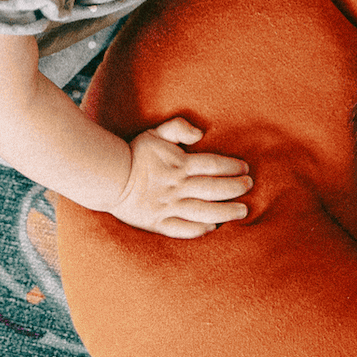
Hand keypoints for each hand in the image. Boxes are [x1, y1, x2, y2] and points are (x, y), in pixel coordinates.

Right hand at [110, 117, 252, 237]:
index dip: (232, 166)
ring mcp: (168, 206)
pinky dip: (199, 229)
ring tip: (242, 211)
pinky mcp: (158, 222)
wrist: (107, 176)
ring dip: (225, 211)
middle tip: (249, 186)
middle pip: (213, 188)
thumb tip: (200, 133)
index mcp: (179, 164)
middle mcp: (177, 186)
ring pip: (203, 210)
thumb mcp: (155, 132)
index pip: (213, 165)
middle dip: (235, 188)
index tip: (245, 168)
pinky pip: (182, 229)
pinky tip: (213, 227)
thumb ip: (178, 128)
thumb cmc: (135, 153)